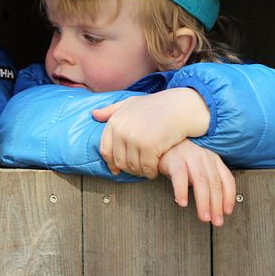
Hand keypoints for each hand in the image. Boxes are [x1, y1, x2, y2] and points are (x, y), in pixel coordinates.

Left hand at [92, 88, 210, 178]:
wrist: (180, 107)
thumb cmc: (156, 105)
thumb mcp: (130, 103)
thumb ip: (111, 110)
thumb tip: (94, 114)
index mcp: (114, 122)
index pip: (105, 150)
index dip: (111, 162)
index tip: (118, 169)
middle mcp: (122, 130)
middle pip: (119, 161)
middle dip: (128, 169)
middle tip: (137, 169)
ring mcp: (135, 139)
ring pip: (132, 166)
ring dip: (140, 172)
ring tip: (146, 169)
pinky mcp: (150, 147)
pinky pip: (146, 167)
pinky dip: (150, 172)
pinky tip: (154, 170)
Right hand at [158, 139, 235, 225]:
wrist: (162, 144)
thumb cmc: (181, 159)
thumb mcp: (199, 168)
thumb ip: (207, 182)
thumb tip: (215, 205)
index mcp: (213, 159)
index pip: (227, 179)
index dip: (229, 197)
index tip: (227, 211)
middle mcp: (204, 157)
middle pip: (214, 183)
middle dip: (216, 205)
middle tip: (216, 220)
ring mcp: (190, 157)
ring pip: (200, 181)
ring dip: (203, 201)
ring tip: (203, 216)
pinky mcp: (175, 159)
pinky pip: (180, 176)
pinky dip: (182, 191)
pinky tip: (183, 202)